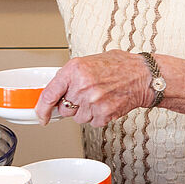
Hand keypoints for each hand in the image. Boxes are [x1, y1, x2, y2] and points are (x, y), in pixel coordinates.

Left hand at [37, 52, 153, 125]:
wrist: (143, 75)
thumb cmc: (120, 66)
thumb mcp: (89, 62)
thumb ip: (71, 76)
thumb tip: (55, 91)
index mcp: (75, 70)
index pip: (49, 94)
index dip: (41, 109)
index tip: (40, 116)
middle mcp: (82, 86)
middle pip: (64, 109)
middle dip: (72, 105)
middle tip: (86, 95)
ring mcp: (93, 101)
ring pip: (78, 118)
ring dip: (86, 111)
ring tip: (101, 97)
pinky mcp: (104, 114)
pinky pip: (92, 122)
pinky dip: (99, 116)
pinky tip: (107, 103)